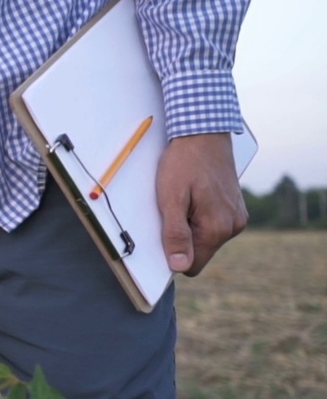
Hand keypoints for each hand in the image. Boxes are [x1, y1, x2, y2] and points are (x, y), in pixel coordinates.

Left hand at [155, 132, 247, 276]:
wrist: (203, 133)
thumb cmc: (184, 163)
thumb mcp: (171, 199)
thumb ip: (175, 234)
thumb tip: (180, 266)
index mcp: (218, 228)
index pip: (192, 265)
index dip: (172, 254)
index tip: (161, 235)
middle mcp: (233, 226)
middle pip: (198, 251)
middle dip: (181, 236)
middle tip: (171, 209)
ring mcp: (237, 216)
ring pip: (204, 236)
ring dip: (189, 224)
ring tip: (182, 198)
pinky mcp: (235, 207)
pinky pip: (212, 223)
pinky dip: (198, 215)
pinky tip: (192, 195)